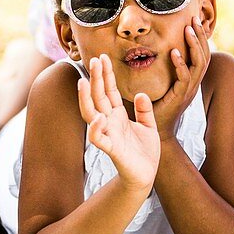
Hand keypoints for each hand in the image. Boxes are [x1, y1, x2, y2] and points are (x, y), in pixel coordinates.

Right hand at [78, 54, 160, 190]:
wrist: (146, 175)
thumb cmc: (144, 151)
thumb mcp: (148, 125)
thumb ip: (144, 110)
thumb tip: (141, 94)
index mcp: (117, 115)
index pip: (108, 91)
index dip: (105, 75)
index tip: (102, 57)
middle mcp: (109, 123)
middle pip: (98, 97)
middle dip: (96, 79)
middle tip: (94, 59)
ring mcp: (108, 135)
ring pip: (91, 114)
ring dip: (86, 99)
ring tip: (84, 82)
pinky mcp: (112, 150)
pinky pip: (99, 139)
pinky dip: (97, 129)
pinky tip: (99, 118)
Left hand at [151, 16, 209, 139]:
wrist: (157, 132)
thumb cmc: (155, 108)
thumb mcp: (159, 84)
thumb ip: (158, 68)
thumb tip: (146, 49)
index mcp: (190, 79)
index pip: (200, 54)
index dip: (199, 37)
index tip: (193, 20)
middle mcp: (193, 83)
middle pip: (204, 55)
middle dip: (200, 36)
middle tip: (194, 18)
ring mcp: (189, 91)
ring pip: (198, 64)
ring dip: (194, 45)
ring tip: (188, 29)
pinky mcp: (180, 97)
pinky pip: (184, 78)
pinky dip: (180, 64)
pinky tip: (174, 52)